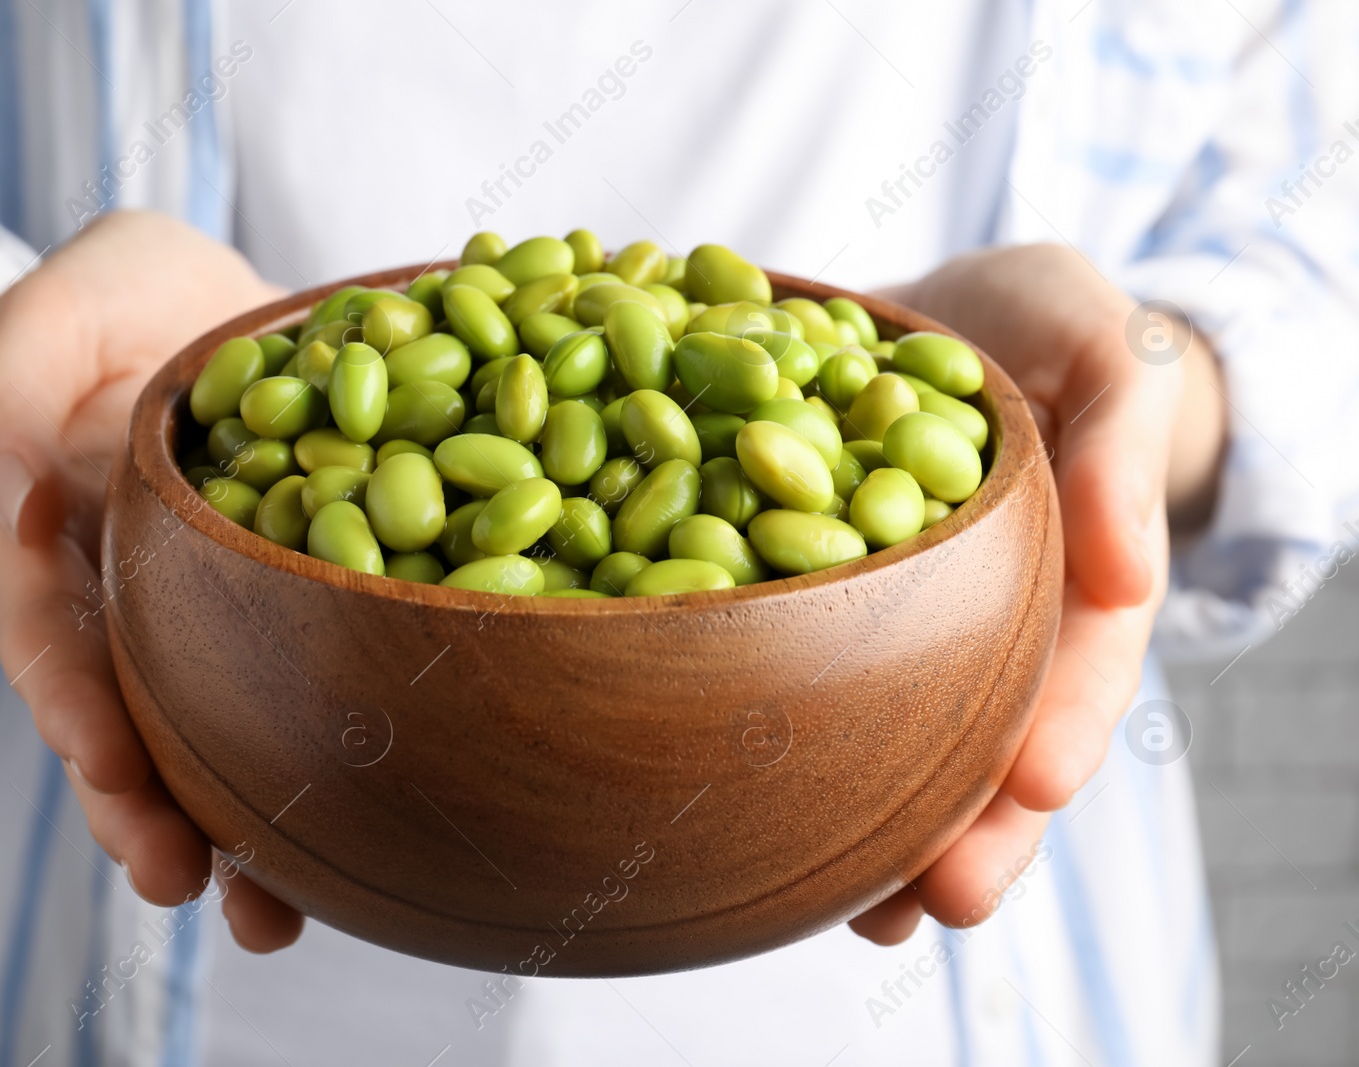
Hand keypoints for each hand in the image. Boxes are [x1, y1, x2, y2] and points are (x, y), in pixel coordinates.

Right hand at [0, 210, 305, 950]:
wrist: (199, 313)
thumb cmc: (107, 304)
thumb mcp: (58, 305)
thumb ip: (17, 372)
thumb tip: (18, 478)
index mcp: (67, 541)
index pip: (56, 630)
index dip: (73, 695)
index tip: (99, 753)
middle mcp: (134, 601)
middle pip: (128, 720)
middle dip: (144, 805)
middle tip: (172, 875)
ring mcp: (208, 616)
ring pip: (212, 738)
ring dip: (234, 831)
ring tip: (270, 919)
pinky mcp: (286, 610)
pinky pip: (299, 697)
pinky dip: (321, 773)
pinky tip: (362, 852)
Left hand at [847, 243, 1224, 943]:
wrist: (948, 312)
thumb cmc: (1050, 327)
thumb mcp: (1106, 350)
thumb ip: (1119, 444)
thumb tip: (1124, 572)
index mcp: (1068, 575)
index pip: (1081, 662)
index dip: (1067, 722)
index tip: (1040, 780)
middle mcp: (990, 621)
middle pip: (994, 737)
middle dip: (979, 827)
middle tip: (948, 898)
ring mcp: (909, 626)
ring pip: (909, 742)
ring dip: (889, 834)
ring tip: (865, 917)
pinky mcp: (825, 605)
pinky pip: (813, 684)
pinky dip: (797, 753)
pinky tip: (760, 826)